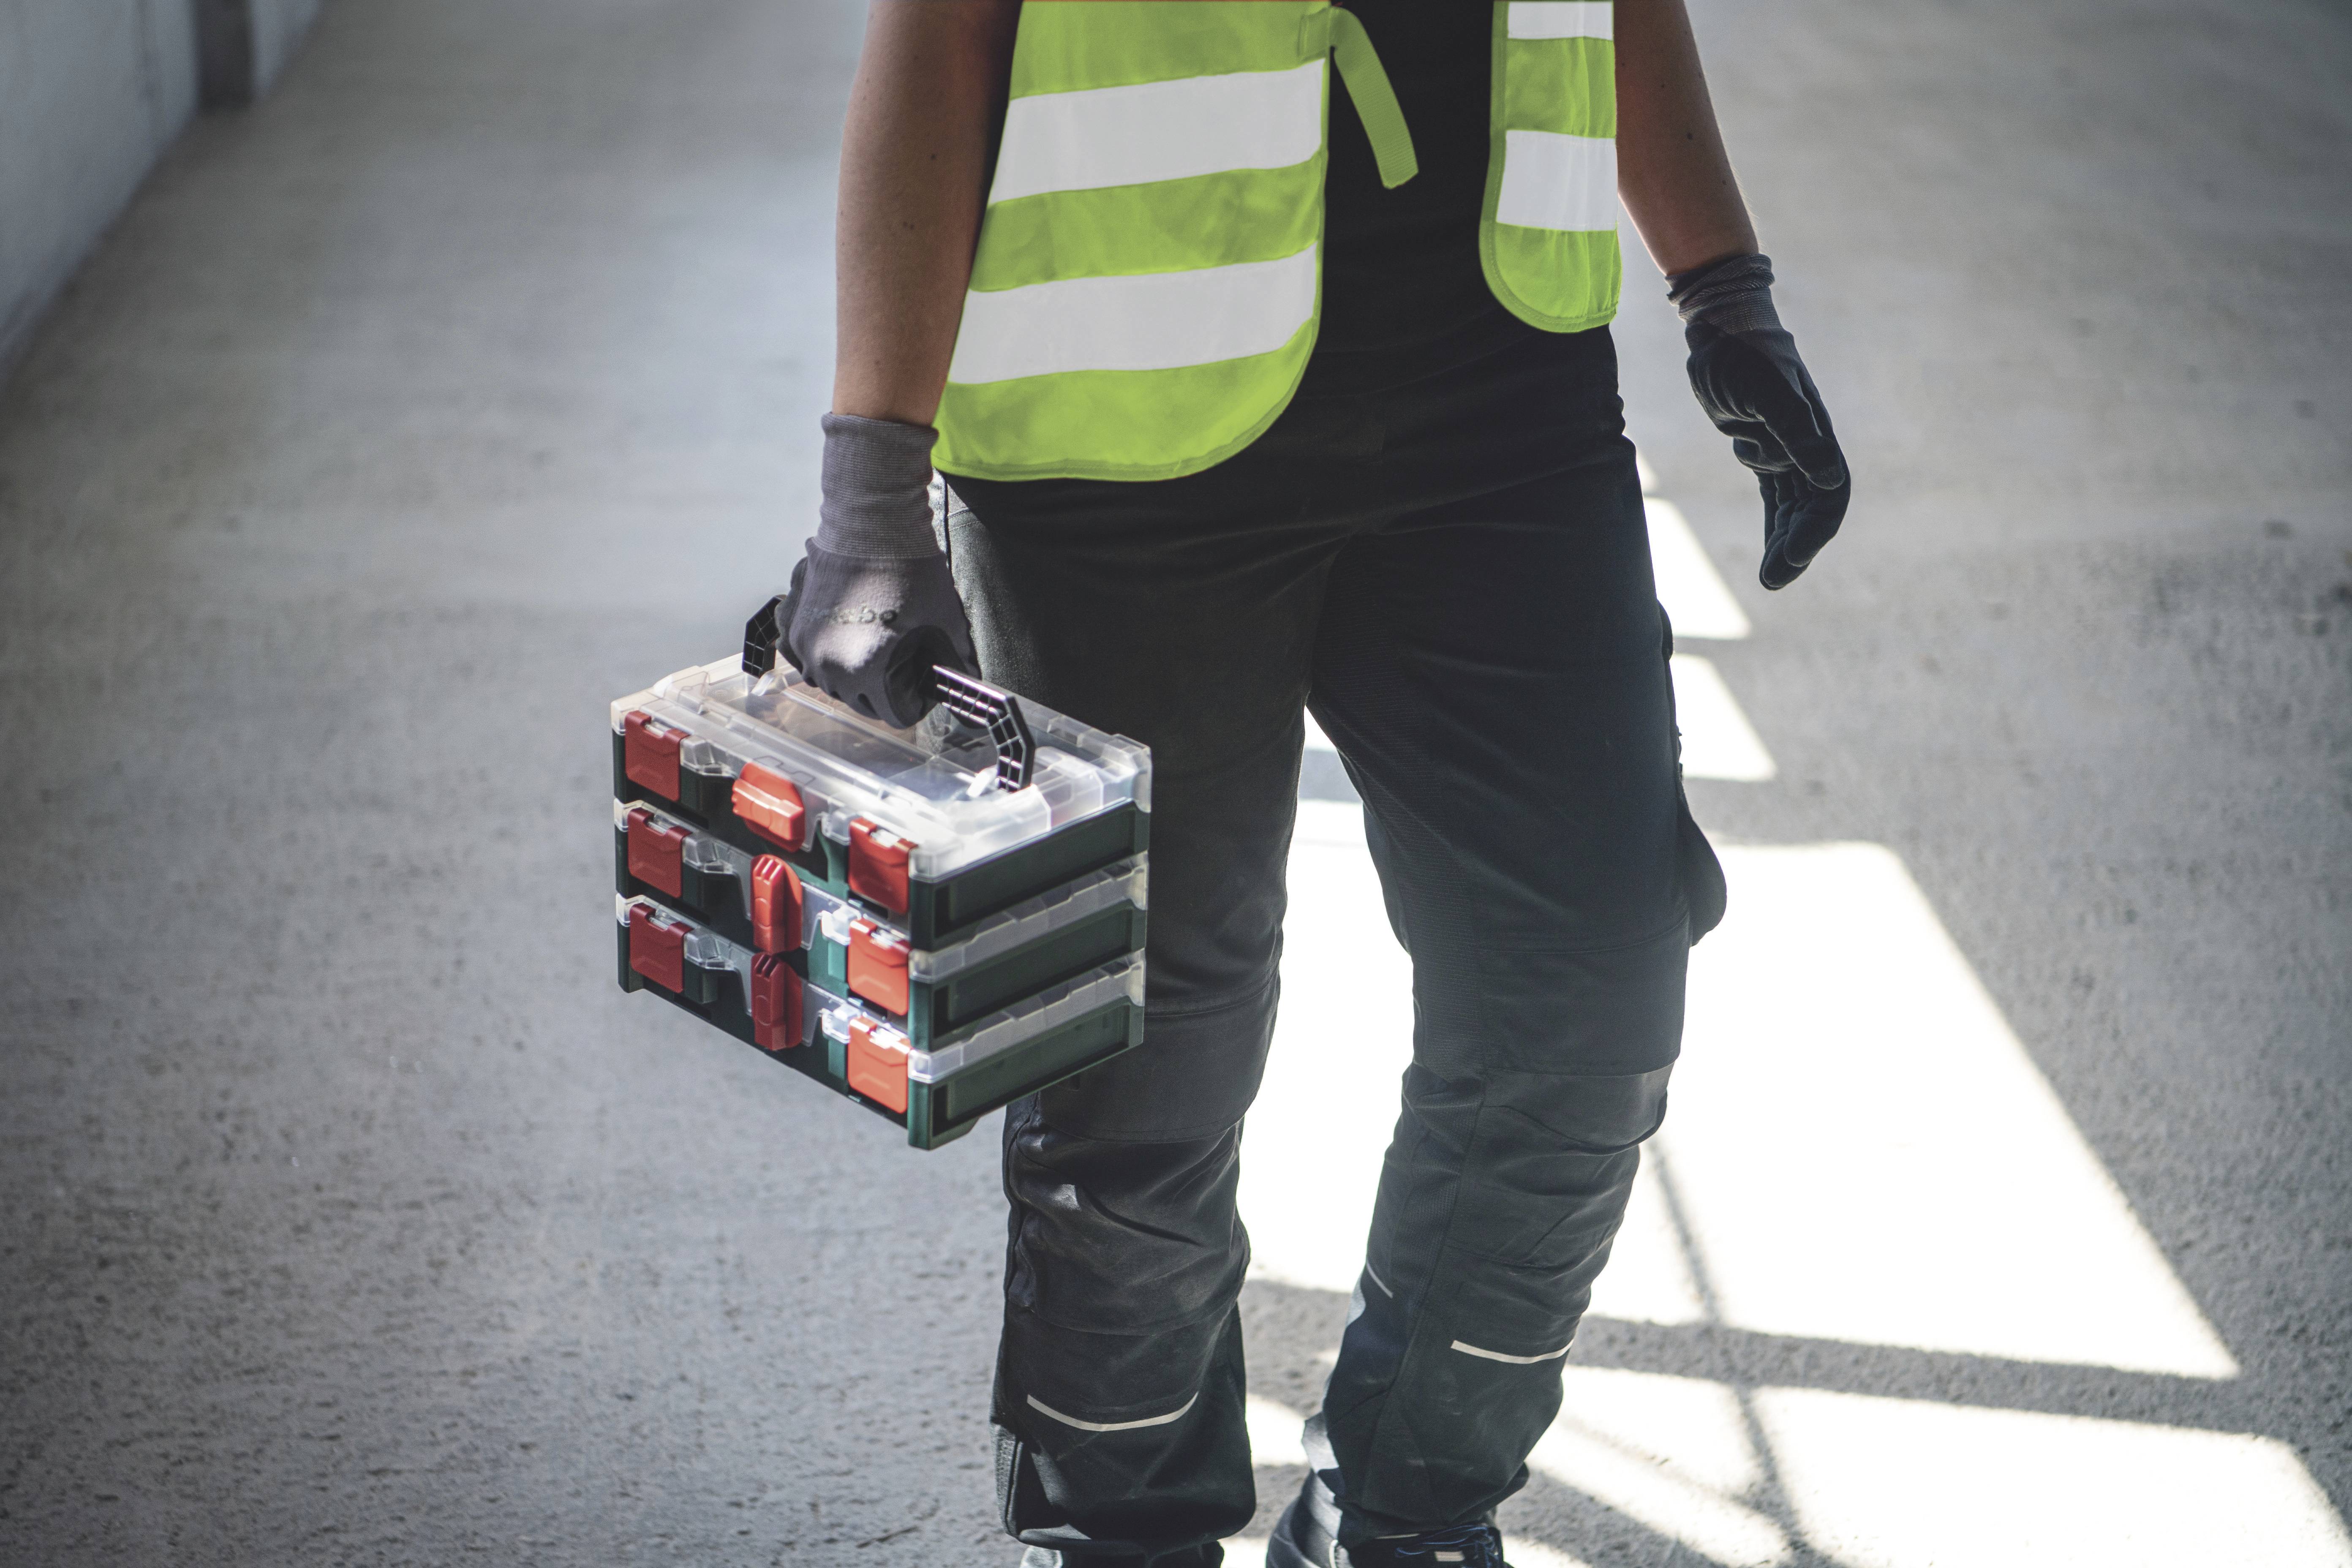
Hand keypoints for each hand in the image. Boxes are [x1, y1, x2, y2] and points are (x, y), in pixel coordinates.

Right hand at [782, 544, 974, 727]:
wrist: (871, 527)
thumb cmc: (911, 572)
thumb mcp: (946, 625)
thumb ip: (954, 665)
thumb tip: (965, 689)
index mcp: (867, 671)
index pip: (896, 714)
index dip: (917, 700)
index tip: (923, 683)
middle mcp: (830, 666)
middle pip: (864, 704)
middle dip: (887, 690)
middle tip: (904, 661)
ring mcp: (807, 647)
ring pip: (836, 686)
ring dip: (856, 676)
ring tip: (877, 645)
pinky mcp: (795, 628)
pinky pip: (811, 662)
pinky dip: (830, 656)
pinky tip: (850, 636)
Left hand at [1671, 254, 1850, 589]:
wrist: (1719, 331)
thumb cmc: (1742, 356)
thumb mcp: (1767, 393)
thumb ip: (1796, 433)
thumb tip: (1830, 480)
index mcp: (1816, 434)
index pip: (1829, 493)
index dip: (1815, 529)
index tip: (1791, 559)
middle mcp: (1808, 445)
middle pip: (1813, 508)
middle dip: (1797, 546)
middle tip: (1774, 580)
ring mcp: (1787, 449)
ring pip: (1794, 508)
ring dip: (1785, 543)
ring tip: (1770, 580)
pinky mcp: (1765, 450)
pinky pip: (1777, 498)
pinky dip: (1776, 525)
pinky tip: (1771, 556)